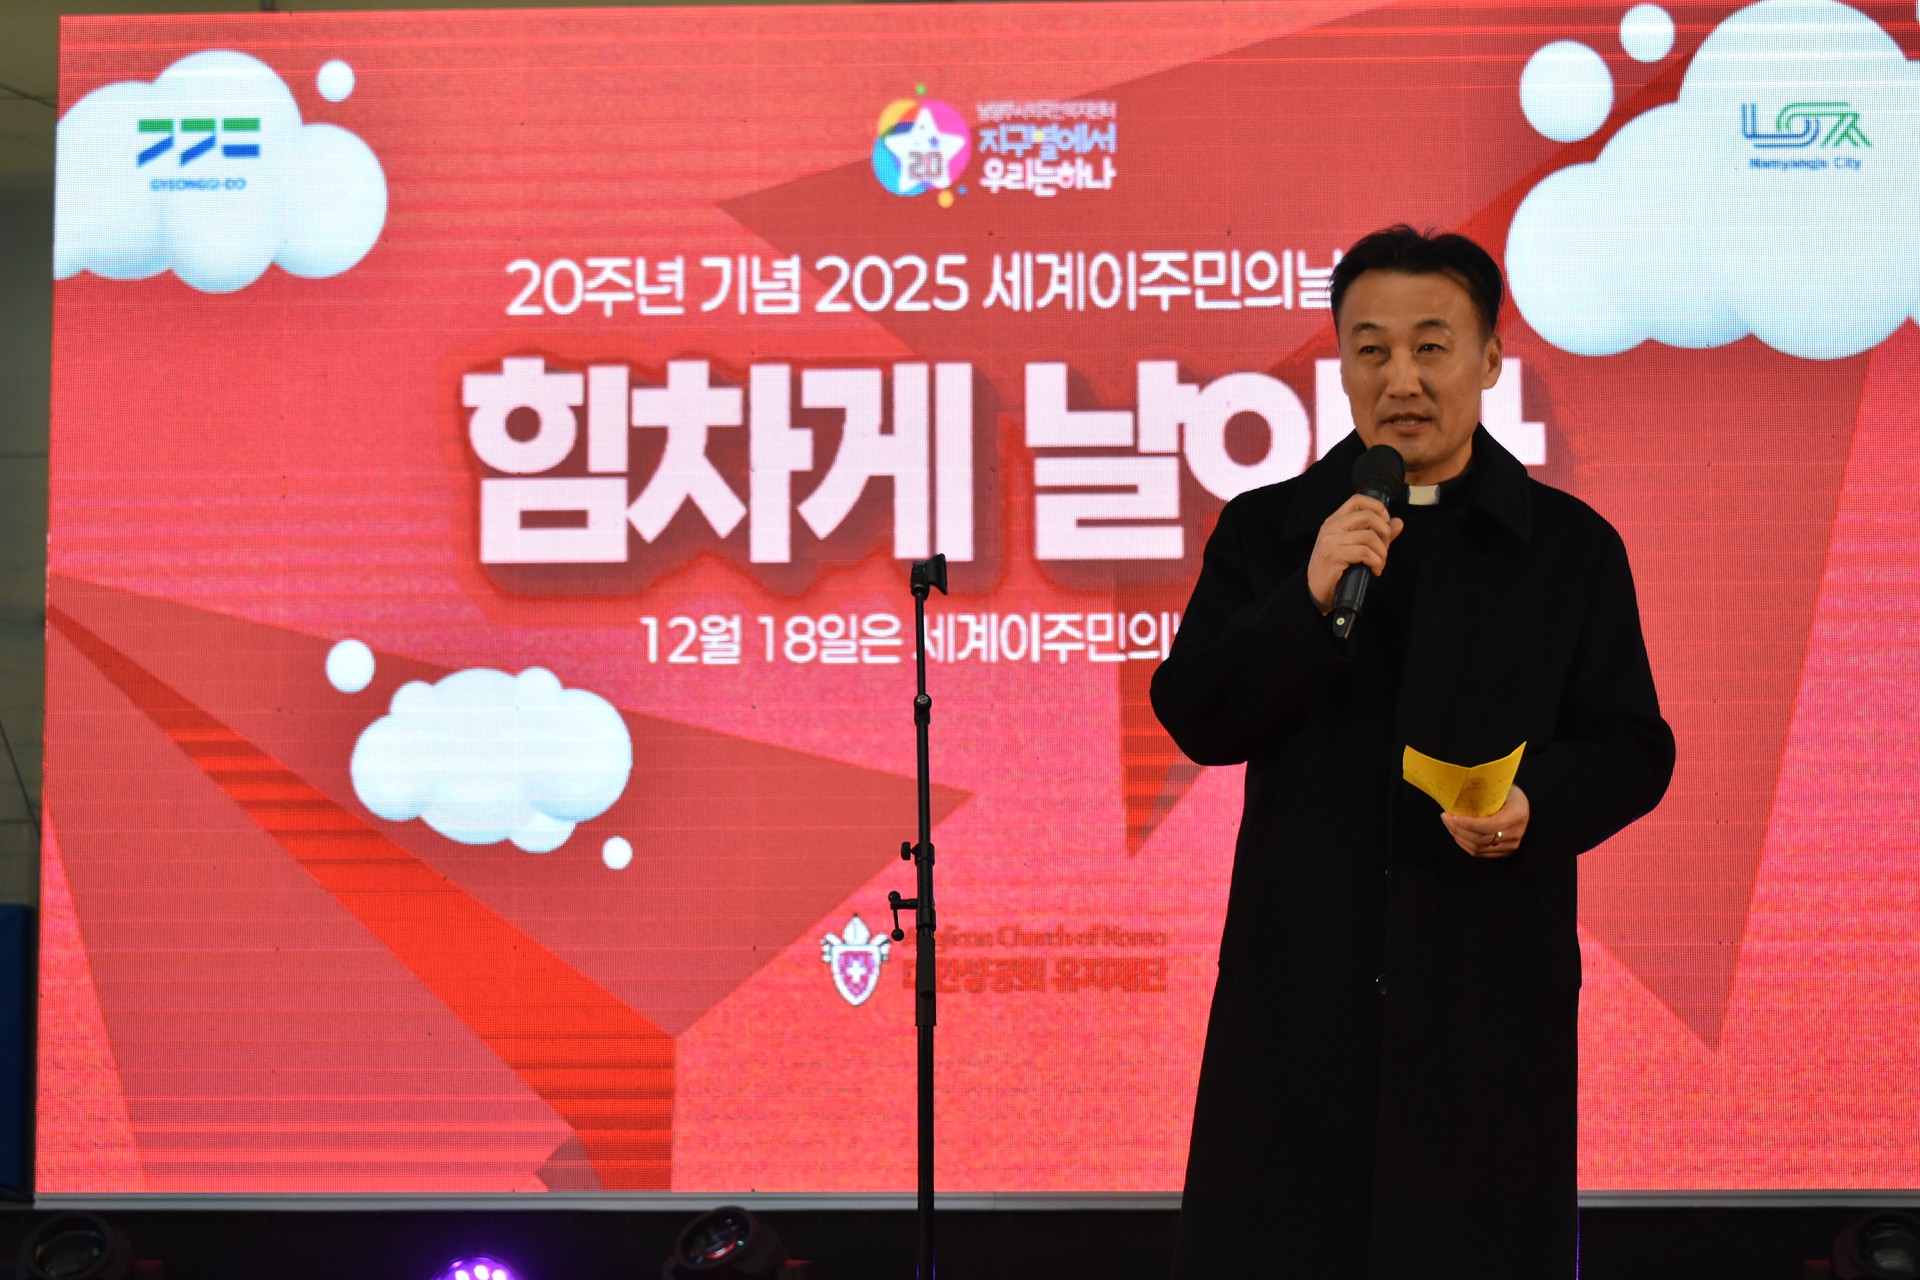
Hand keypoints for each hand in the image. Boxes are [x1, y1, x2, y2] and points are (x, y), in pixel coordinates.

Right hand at [1308, 495, 1403, 613]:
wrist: (1316, 592)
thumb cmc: (1336, 570)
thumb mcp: (1356, 547)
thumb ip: (1378, 534)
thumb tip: (1398, 522)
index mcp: (1334, 521)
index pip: (1357, 500)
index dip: (1377, 507)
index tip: (1385, 522)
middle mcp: (1330, 527)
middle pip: (1368, 516)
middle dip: (1385, 532)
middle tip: (1385, 548)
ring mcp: (1330, 540)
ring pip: (1370, 536)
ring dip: (1382, 553)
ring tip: (1379, 563)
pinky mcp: (1333, 555)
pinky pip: (1365, 553)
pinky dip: (1376, 563)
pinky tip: (1374, 570)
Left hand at [1441, 785, 1529, 858]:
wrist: (1524, 805)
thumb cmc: (1508, 793)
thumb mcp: (1500, 788)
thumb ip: (1483, 792)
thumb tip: (1456, 791)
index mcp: (1517, 815)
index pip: (1490, 825)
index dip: (1468, 824)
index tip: (1453, 816)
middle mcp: (1515, 833)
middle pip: (1480, 839)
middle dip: (1458, 829)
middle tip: (1446, 817)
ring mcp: (1510, 845)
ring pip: (1477, 848)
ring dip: (1458, 837)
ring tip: (1449, 824)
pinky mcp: (1504, 852)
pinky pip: (1479, 853)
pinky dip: (1464, 844)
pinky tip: (1457, 833)